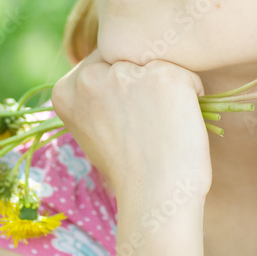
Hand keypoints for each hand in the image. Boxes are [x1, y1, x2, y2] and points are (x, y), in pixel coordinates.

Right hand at [50, 48, 211, 205]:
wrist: (154, 197)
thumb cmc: (127, 169)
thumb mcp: (91, 129)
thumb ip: (92, 96)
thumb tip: (109, 67)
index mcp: (65, 90)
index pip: (101, 63)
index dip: (121, 90)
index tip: (126, 123)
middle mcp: (90, 76)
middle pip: (127, 58)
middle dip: (142, 83)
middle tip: (145, 126)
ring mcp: (126, 74)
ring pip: (156, 63)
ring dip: (165, 89)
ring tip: (161, 126)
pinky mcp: (163, 76)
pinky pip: (187, 76)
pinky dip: (192, 98)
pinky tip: (178, 124)